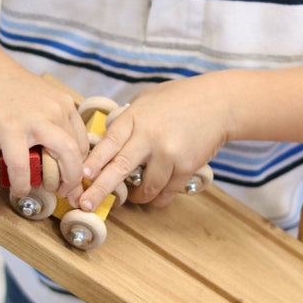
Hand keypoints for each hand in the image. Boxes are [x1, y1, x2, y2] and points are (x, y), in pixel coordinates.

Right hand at [0, 58, 88, 196]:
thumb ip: (45, 121)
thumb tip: (44, 153)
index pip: (82, 142)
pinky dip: (23, 183)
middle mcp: (55, 111)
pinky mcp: (11, 129)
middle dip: (75, 180)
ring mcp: (34, 120)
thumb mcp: (37, 99)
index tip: (71, 178)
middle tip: (65, 192)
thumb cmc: (2, 85)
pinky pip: (23, 166)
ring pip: (63, 159)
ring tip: (46, 191)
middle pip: (78, 153)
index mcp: (63, 104)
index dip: (79, 166)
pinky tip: (18, 188)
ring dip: (58, 183)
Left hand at [76, 77, 229, 210]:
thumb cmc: (182, 98)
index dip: (93, 161)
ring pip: (146, 187)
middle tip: (86, 204)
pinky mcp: (186, 166)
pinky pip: (167, 191)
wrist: (220, 103)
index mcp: (135, 117)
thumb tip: (108, 138)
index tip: (81, 175)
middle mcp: (149, 136)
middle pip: (119, 168)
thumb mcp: (148, 98)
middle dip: (100, 189)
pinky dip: (159, 197)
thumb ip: (128, 118)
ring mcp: (168, 152)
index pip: (108, 142)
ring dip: (138, 197)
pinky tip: (155, 197)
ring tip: (134, 197)